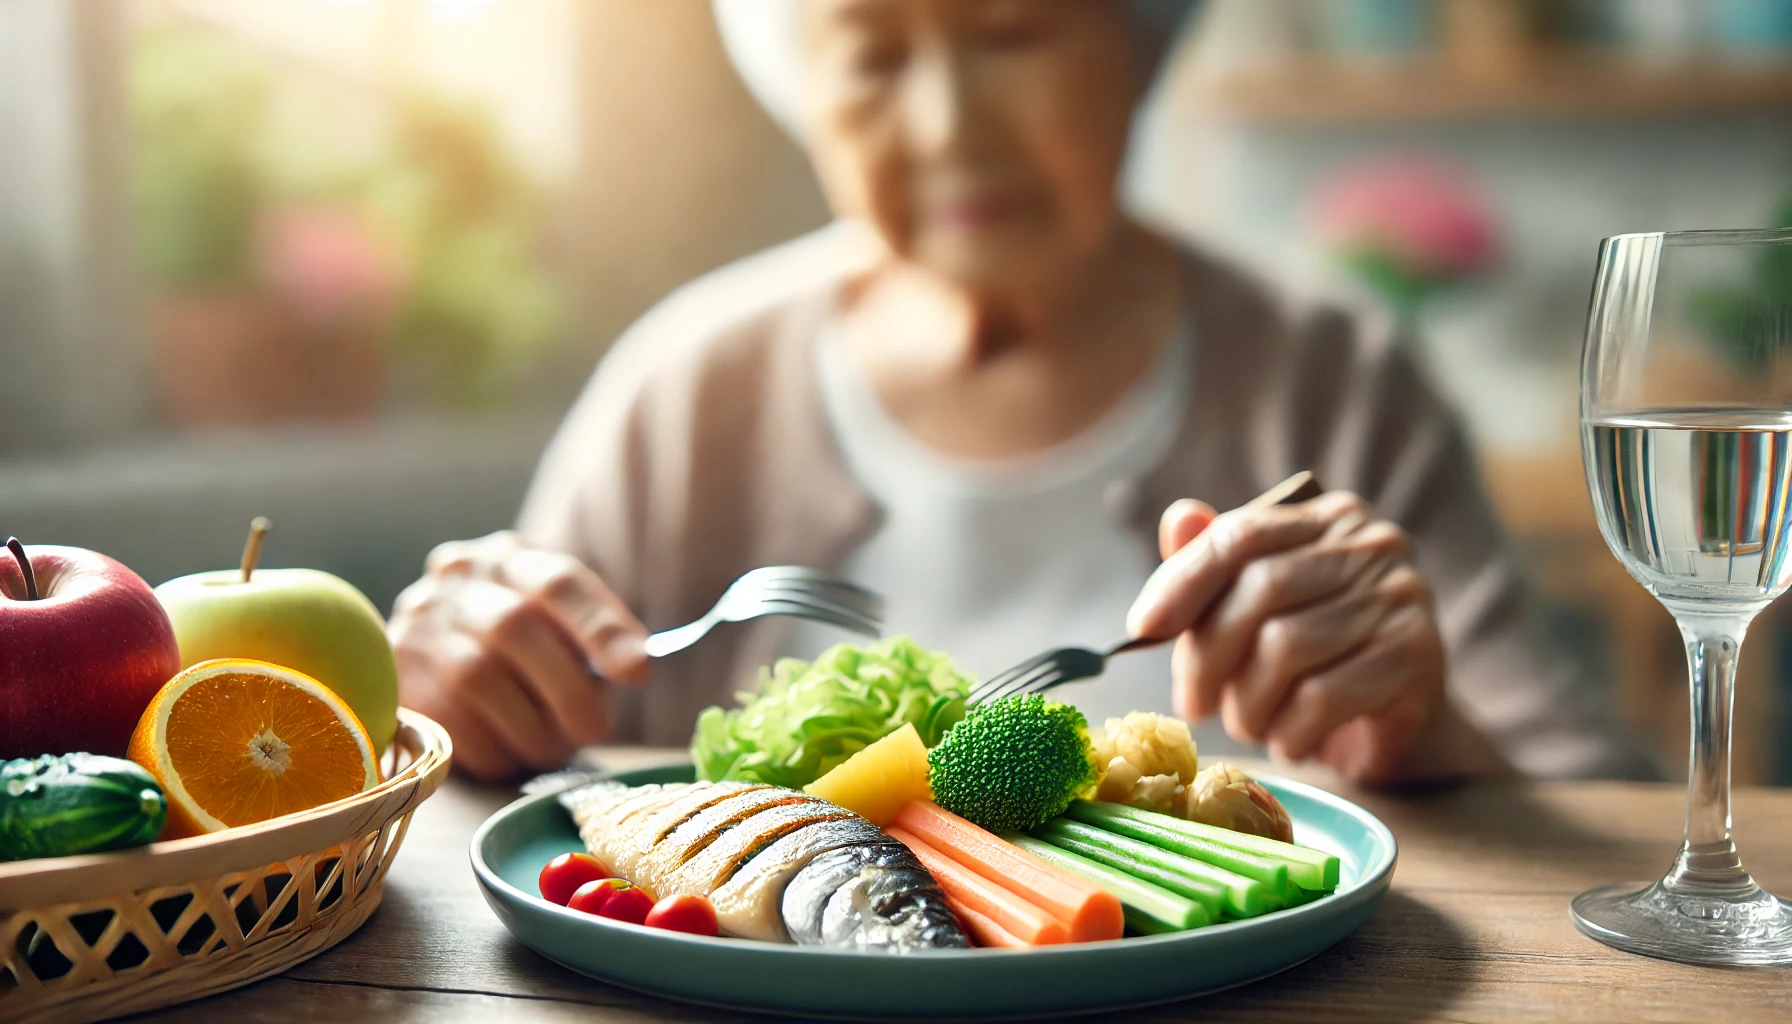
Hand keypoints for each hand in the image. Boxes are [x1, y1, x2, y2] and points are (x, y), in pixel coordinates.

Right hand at [389, 530, 648, 779]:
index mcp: (512, 559)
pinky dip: (494, 747)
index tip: (638, 672)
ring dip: (529, 726)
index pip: (557, 582)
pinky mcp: (395, 679)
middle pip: (512, 627)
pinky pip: (449, 722)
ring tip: (554, 744)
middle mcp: (457, 581)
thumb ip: (596, 638)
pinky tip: (511, 749)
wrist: (438, 654)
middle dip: (565, 689)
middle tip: (596, 728)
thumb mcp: (563, 624)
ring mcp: (418, 626)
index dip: (600, 629)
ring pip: (477, 679)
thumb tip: (635, 665)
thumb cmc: (527, 647)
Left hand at [1126, 492, 1448, 783]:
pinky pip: (1323, 696)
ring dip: (1249, 702)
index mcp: (1328, 518)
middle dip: (1208, 655)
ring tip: (1247, 723)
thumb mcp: (1259, 612)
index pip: (1243, 533)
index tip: (1143, 628)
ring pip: (1287, 646)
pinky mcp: (1417, 657)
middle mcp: (1373, 545)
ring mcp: (1402, 598)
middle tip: (1192, 703)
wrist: (1400, 728)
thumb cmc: (1316, 660)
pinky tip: (1289, 740)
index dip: (1184, 580)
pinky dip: (1290, 729)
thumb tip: (1178, 518)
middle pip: (1262, 588)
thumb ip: (1217, 567)